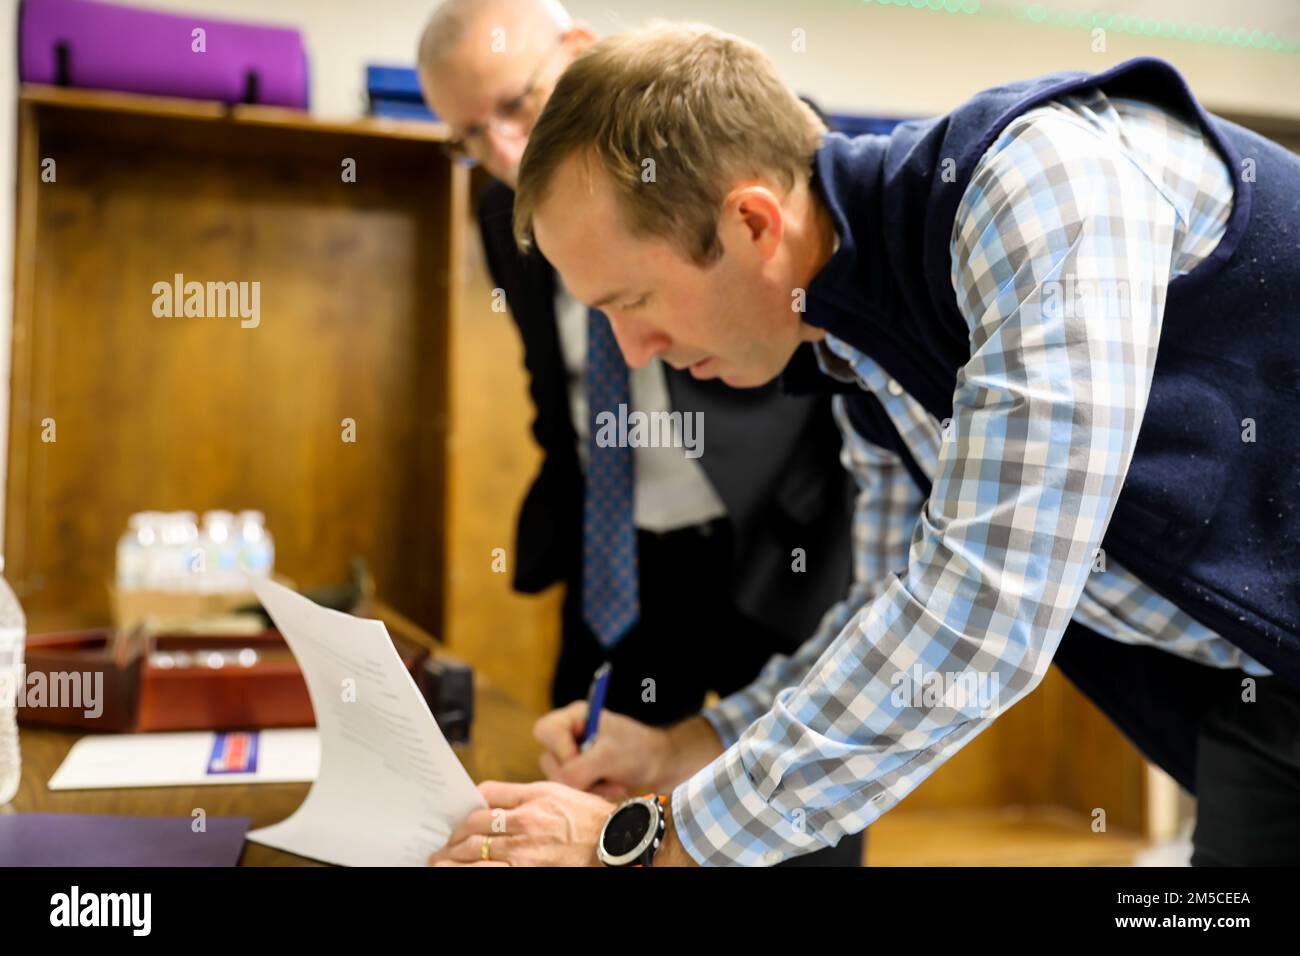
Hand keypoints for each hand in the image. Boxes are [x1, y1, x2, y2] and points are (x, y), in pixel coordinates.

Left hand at [427, 780, 613, 866]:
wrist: (616, 841)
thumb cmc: (591, 818)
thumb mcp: (558, 793)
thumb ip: (525, 795)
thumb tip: (492, 800)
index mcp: (533, 797)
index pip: (487, 796)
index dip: (468, 807)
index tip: (460, 819)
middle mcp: (525, 822)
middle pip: (475, 825)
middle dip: (453, 837)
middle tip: (442, 846)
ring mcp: (525, 850)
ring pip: (475, 850)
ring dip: (451, 857)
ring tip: (439, 862)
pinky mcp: (527, 871)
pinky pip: (488, 871)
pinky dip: (468, 870)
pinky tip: (455, 871)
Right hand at [533, 703, 723, 796]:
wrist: (663, 765)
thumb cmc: (639, 751)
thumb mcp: (608, 757)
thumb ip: (578, 770)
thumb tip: (561, 785)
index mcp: (574, 717)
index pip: (545, 731)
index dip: (561, 750)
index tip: (584, 759)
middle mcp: (569, 734)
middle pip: (549, 759)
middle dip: (576, 776)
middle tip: (602, 778)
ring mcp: (573, 755)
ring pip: (559, 779)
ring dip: (586, 788)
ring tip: (613, 785)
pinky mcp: (581, 773)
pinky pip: (571, 790)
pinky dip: (591, 794)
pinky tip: (612, 789)